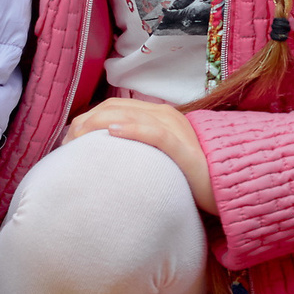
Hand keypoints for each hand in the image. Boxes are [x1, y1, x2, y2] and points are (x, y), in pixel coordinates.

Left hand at [63, 99, 216, 213]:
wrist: (226, 186)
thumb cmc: (190, 177)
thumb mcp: (159, 158)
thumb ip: (138, 151)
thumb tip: (107, 156)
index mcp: (158, 115)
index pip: (113, 107)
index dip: (87, 118)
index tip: (69, 139)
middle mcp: (165, 115)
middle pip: (115, 107)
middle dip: (85, 122)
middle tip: (67, 143)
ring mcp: (175, 128)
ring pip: (129, 114)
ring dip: (98, 123)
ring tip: (78, 138)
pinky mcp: (182, 146)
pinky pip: (153, 132)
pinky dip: (131, 129)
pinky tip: (112, 132)